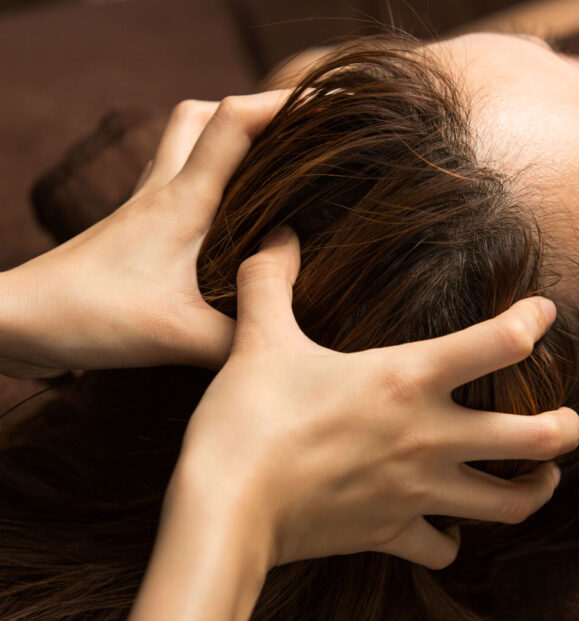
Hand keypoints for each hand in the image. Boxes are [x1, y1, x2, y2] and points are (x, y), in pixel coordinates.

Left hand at [0, 91, 288, 377]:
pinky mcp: (133, 229)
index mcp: (182, 199)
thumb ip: (239, 338)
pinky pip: (172, 181)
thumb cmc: (90, 316)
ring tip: (263, 169)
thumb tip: (280, 337)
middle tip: (290, 139)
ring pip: (183, 142)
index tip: (327, 105)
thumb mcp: (178, 336)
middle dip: (251, 113)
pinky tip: (224, 219)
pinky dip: (204, 180)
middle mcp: (162, 190)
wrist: (18, 322)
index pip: (234, 122)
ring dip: (223, 140)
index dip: (283, 103)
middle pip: (202, 114)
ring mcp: (143, 207)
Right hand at [174, 226, 578, 571]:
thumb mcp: (258, 338)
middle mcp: (429, 437)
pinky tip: (445, 530)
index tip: (543, 313)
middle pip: (539, 437)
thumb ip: (270, 279)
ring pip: (511, 504)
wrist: (225, 509)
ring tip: (540, 477)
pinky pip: (441, 550)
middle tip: (567, 419)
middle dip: (567, 428)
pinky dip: (449, 542)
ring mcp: (416, 492)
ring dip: (535, 490)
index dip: (532, 321)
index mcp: (407, 378)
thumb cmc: (248, 419)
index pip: (500, 341)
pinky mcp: (390, 534)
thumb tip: (277, 235)